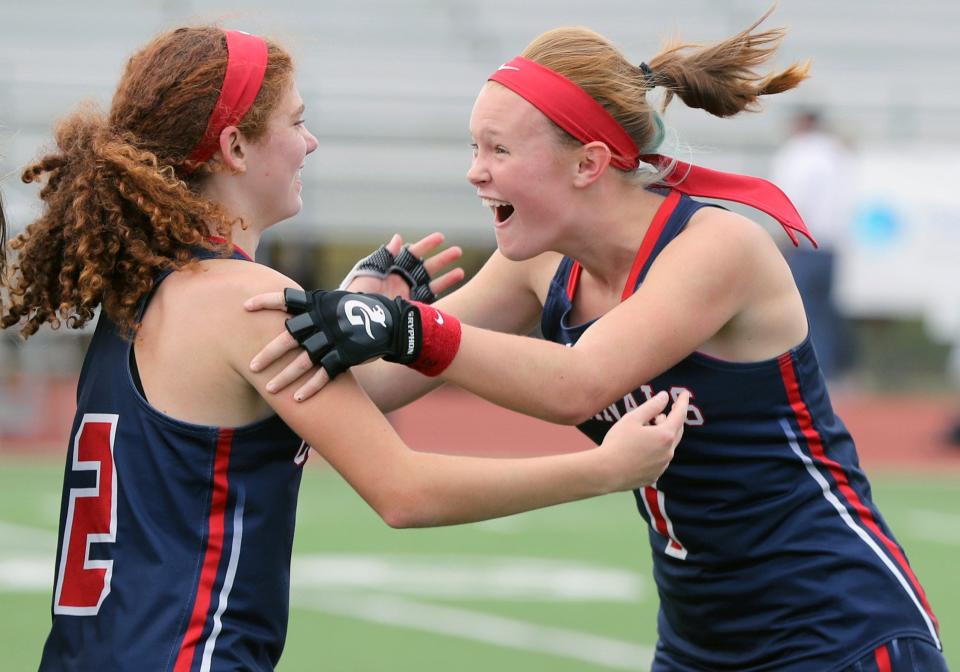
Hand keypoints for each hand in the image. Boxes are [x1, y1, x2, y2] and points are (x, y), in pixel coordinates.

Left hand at [249, 289, 459, 399]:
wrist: (395, 324)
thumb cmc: (367, 311)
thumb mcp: (340, 302)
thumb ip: (318, 308)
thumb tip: (296, 313)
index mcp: (320, 303)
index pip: (287, 299)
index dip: (265, 301)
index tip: (244, 306)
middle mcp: (324, 320)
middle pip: (289, 337)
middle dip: (268, 353)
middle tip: (252, 366)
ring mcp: (335, 339)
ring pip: (304, 360)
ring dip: (285, 377)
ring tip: (270, 390)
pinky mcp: (347, 356)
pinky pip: (324, 374)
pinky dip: (311, 388)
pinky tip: (297, 400)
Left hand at [343, 233, 464, 299]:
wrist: (355, 322)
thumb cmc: (357, 296)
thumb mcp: (368, 272)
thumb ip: (384, 256)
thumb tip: (398, 238)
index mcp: (391, 270)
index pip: (412, 254)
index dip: (426, 245)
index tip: (440, 238)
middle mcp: (402, 281)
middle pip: (426, 267)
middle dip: (442, 259)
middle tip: (458, 251)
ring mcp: (408, 296)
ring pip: (432, 283)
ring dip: (447, 277)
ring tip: (461, 271)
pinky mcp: (412, 310)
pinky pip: (429, 301)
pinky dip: (441, 294)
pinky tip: (452, 290)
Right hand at [598, 391, 687, 491]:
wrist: (606, 472)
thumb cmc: (617, 443)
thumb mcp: (632, 418)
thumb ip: (651, 406)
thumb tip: (665, 397)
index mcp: (665, 435)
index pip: (680, 415)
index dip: (682, 402)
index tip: (685, 393)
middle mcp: (668, 452)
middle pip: (676, 430)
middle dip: (669, 420)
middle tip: (656, 415)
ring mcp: (662, 466)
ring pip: (667, 445)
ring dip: (660, 435)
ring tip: (641, 432)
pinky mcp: (654, 475)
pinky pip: (659, 459)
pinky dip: (655, 450)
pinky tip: (638, 449)